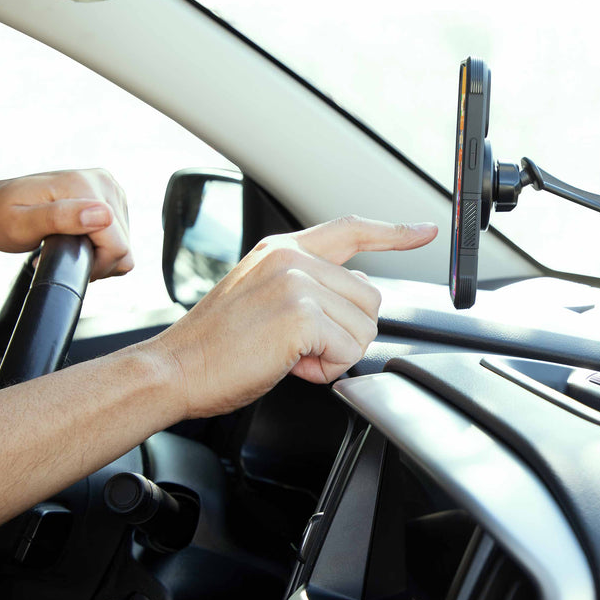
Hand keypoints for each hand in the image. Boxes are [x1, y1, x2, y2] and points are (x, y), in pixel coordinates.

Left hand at [0, 168, 132, 279]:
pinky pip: (122, 233)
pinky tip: (81, 237)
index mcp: (84, 186)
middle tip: (62, 253)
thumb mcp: (21, 224)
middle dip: (96, 259)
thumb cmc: (2, 216)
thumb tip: (104, 216)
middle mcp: (103, 182)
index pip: (118, 245)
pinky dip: (103, 244)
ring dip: (100, 252)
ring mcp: (110, 187)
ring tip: (69, 245)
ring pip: (125, 241)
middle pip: (124, 244)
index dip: (95, 265)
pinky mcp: (113, 196)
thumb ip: (59, 218)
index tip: (63, 260)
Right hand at [152, 215, 437, 418]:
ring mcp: (297, 284)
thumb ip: (306, 287)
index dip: (394, 232)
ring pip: (365, 326)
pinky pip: (348, 349)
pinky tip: (292, 365)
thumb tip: (349, 304)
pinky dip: (328, 368)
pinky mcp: (300, 315)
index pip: (352, 230)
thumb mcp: (262, 294)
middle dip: (347, 332)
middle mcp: (292, 259)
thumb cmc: (216, 344)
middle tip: (301, 346)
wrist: (174, 369)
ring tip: (292, 354)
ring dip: (337, 352)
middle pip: (370, 297)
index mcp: (283, 250)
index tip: (424, 231)